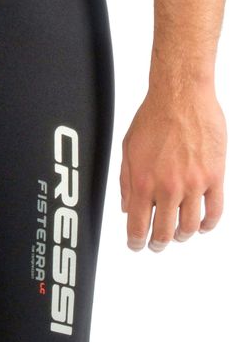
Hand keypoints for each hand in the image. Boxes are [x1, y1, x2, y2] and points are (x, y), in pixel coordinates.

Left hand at [119, 80, 225, 250]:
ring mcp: (193, 184)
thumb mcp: (128, 149)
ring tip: (179, 234)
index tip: (137, 245)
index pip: (138, 226)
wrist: (181, 95)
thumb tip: (126, 207)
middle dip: (158, 244)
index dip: (136, 242)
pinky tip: (203, 226)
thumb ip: (126, 181)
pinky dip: (209, 224)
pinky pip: (215, 210)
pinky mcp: (215, 176)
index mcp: (143, 182)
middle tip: (157, 244)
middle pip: (164, 233)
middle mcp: (168, 187)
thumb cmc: (154, 116)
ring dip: (183, 236)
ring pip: (190, 227)